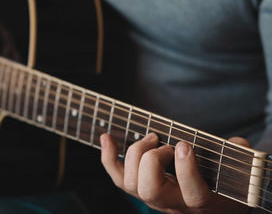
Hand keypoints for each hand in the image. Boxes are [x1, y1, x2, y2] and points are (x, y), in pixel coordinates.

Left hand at [100, 133, 250, 213]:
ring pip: (130, 184)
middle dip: (153, 159)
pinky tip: (106, 137)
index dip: (185, 169)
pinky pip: (116, 178)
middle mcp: (172, 204)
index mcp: (201, 201)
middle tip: (166, 143)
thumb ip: (236, 156)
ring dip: (135, 154)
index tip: (184, 145)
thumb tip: (236, 144)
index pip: (192, 194)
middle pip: (150, 189)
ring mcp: (152, 198)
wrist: (207, 201)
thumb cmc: (220, 181)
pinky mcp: (138, 189)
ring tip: (151, 138)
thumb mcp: (235, 170)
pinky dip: (108, 157)